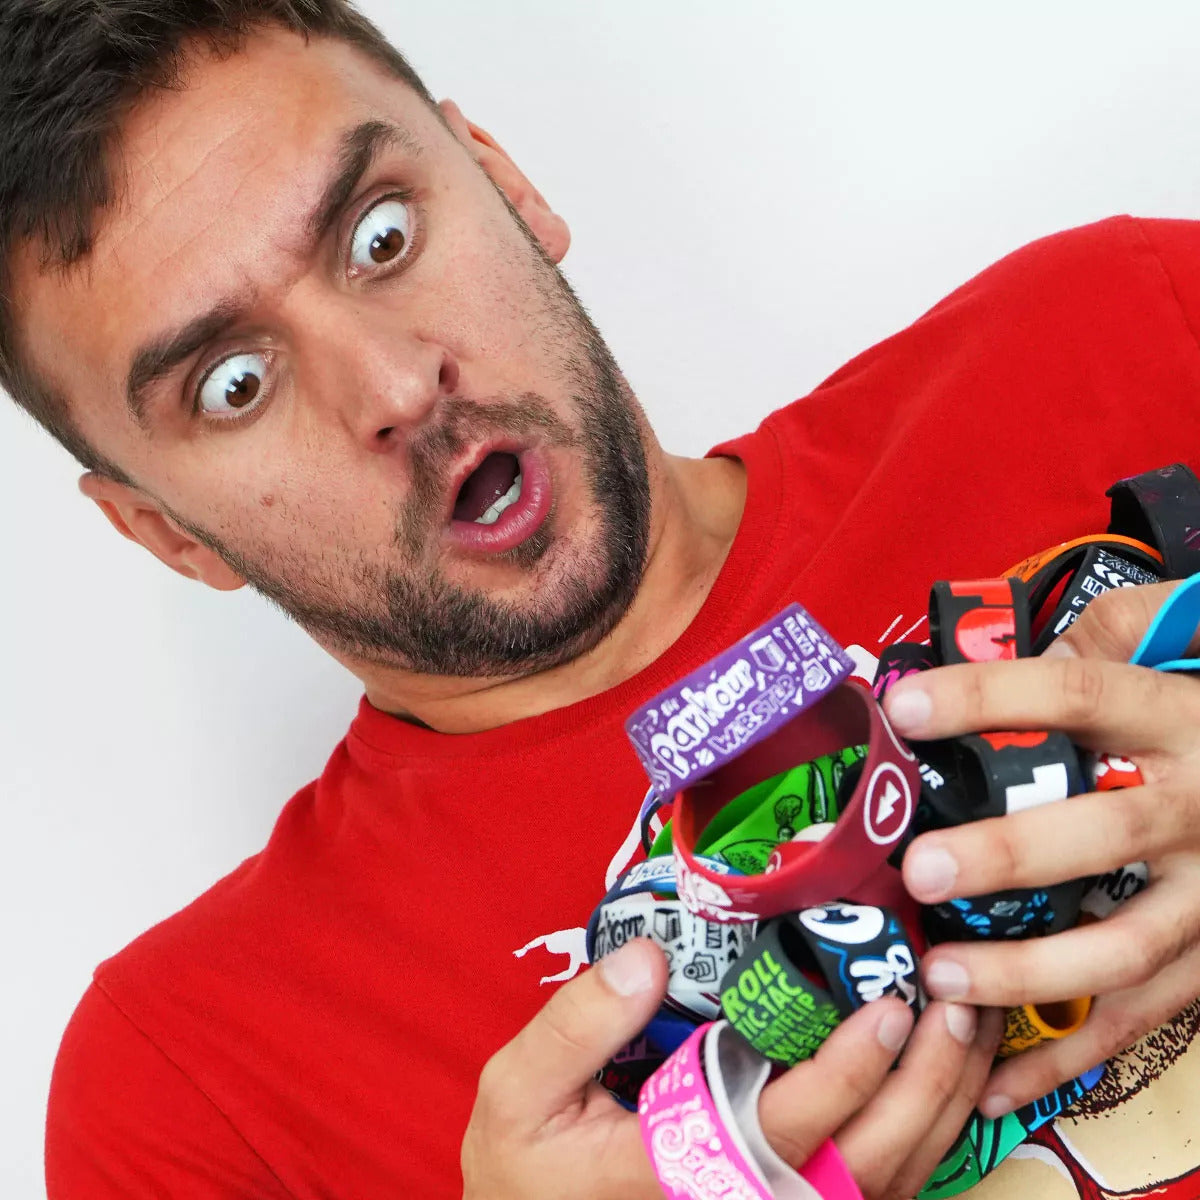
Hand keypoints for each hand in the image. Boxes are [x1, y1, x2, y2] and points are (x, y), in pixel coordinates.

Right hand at [461, 937, 1001, 1199]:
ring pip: (890, 1180)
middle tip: (956, 1000)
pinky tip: (948, 1074)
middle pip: (868, 1163)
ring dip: (943, 1104)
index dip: (849, 1072)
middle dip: (926, 1084)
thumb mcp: (518, 1092)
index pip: (789, 1131)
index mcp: (684, 1177)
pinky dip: (931, 1132)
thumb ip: (577, 1023)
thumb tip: (648, 954)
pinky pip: (881, 1185)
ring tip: (970, 1023)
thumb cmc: (529, 1167)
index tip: (890, 1005)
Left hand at [882, 582, 1199, 1119]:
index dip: (990, 699)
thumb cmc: (1198, 712)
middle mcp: (1198, 808)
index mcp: (1175, 718)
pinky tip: (992, 1082)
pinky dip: (1066, 1059)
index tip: (904, 708)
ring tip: (940, 976)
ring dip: (1029, 971)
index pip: (1079, 695)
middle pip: (1107, 833)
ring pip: (1126, 947)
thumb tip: (962, 647)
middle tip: (922, 867)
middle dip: (1011, 855)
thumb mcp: (1168, 649)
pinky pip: (1137, 1022)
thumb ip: (1091, 640)